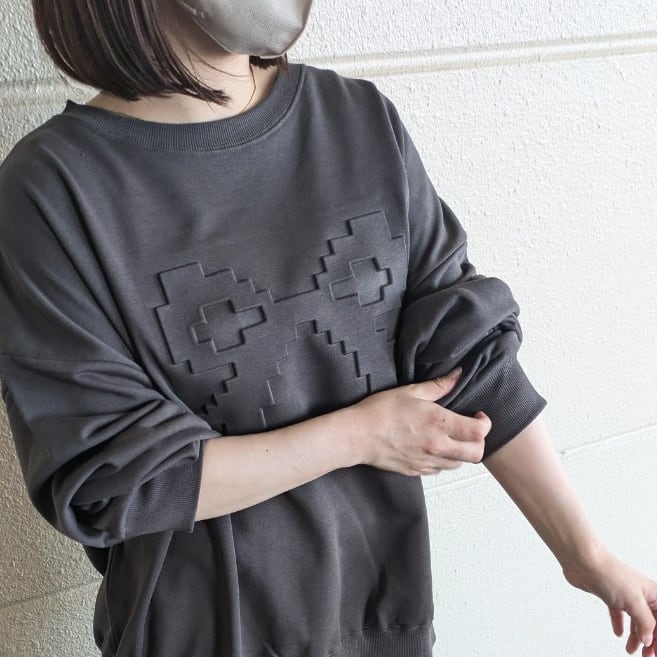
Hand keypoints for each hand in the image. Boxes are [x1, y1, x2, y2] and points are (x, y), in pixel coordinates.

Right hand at [346, 367, 491, 475]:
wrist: (357, 436)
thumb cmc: (380, 411)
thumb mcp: (410, 391)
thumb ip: (439, 385)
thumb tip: (457, 375)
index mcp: (438, 424)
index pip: (479, 433)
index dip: (485, 424)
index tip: (478, 416)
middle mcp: (437, 447)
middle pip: (477, 454)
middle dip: (479, 442)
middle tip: (470, 429)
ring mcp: (428, 462)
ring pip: (459, 464)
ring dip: (461, 451)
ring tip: (450, 437)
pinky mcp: (418, 471)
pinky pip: (440, 469)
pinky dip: (443, 459)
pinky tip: (433, 446)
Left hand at [563, 547, 656, 654]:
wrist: (583, 561)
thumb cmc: (610, 574)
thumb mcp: (634, 602)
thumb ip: (645, 623)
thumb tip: (648, 639)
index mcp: (652, 593)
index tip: (655, 652)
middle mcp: (640, 594)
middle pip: (650, 622)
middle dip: (649, 640)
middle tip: (646, 655)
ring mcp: (624, 594)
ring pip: (634, 619)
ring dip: (635, 636)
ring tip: (630, 649)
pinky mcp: (609, 595)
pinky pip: (618, 613)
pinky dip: (619, 624)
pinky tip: (618, 633)